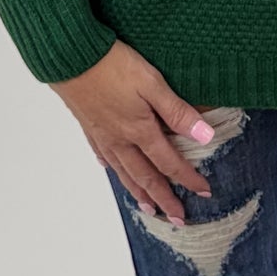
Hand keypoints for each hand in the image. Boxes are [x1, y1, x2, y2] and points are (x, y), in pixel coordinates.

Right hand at [49, 39, 218, 224]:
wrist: (71, 57)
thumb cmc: (113, 65)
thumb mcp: (152, 83)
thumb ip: (177, 111)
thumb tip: (205, 136)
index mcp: (140, 130)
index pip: (169, 162)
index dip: (188, 178)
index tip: (204, 191)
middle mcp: (121, 140)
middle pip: (146, 176)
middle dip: (163, 198)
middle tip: (177, 218)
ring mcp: (102, 135)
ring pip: (124, 172)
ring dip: (138, 192)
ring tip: (148, 208)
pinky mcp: (88, 125)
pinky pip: (103, 155)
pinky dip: (113, 168)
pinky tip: (113, 169)